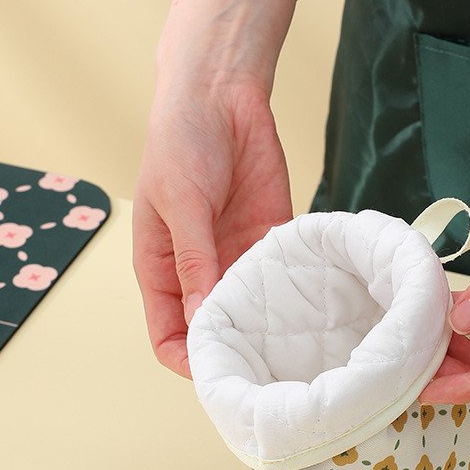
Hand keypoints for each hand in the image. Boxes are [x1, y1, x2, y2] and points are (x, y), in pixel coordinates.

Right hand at [133, 82, 290, 377]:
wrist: (222, 96)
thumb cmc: (181, 144)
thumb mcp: (180, 204)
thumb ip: (194, 261)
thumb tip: (201, 317)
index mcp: (163, 270)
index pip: (167, 334)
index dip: (186, 358)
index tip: (215, 373)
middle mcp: (200, 273)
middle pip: (213, 331)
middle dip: (233, 352)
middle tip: (265, 370)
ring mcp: (235, 260)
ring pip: (250, 312)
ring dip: (266, 328)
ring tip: (291, 345)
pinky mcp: (268, 243)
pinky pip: (279, 280)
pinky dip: (290, 295)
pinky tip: (306, 306)